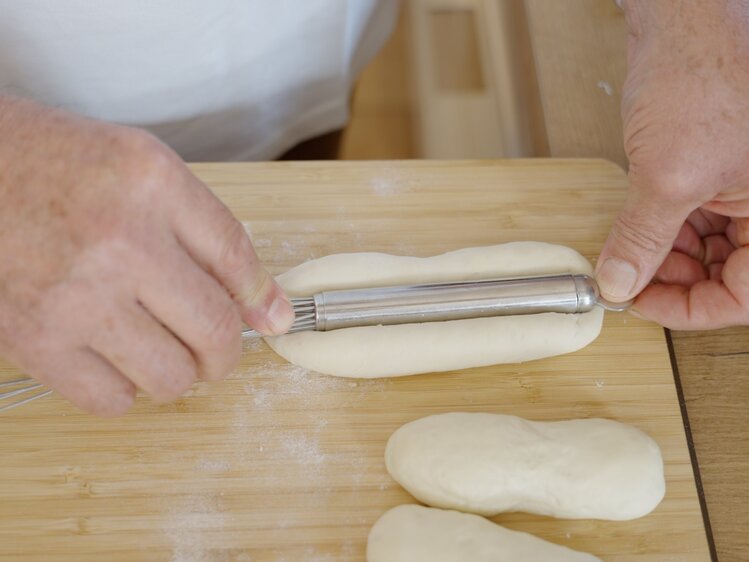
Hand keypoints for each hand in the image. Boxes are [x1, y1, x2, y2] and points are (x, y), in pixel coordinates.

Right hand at [0, 96, 293, 414]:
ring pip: (171, 377)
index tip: (271, 319)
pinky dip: (125, 388)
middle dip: (226, 352)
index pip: (237, 259)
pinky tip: (113, 356)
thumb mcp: (143, 168)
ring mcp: (75, 296)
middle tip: (214, 347)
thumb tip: (266, 305)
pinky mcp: (34, 340)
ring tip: (159, 347)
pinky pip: (112, 400)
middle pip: (216, 331)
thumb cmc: (55, 165)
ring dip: (178, 372)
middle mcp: (120, 240)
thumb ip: (207, 229)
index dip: (263, 299)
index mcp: (152, 184)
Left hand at [596, 0, 748, 328]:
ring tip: (627, 257)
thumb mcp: (666, 174)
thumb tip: (619, 284)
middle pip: (731, 271)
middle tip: (630, 281)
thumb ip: (642, 238)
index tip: (644, 305)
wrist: (685, 20)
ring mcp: (744, 185)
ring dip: (667, 258)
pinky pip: (698, 218)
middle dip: (677, 281)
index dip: (694, 309)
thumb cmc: (701, 76)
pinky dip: (666, 230)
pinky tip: (636, 233)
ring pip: (712, 247)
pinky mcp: (717, 169)